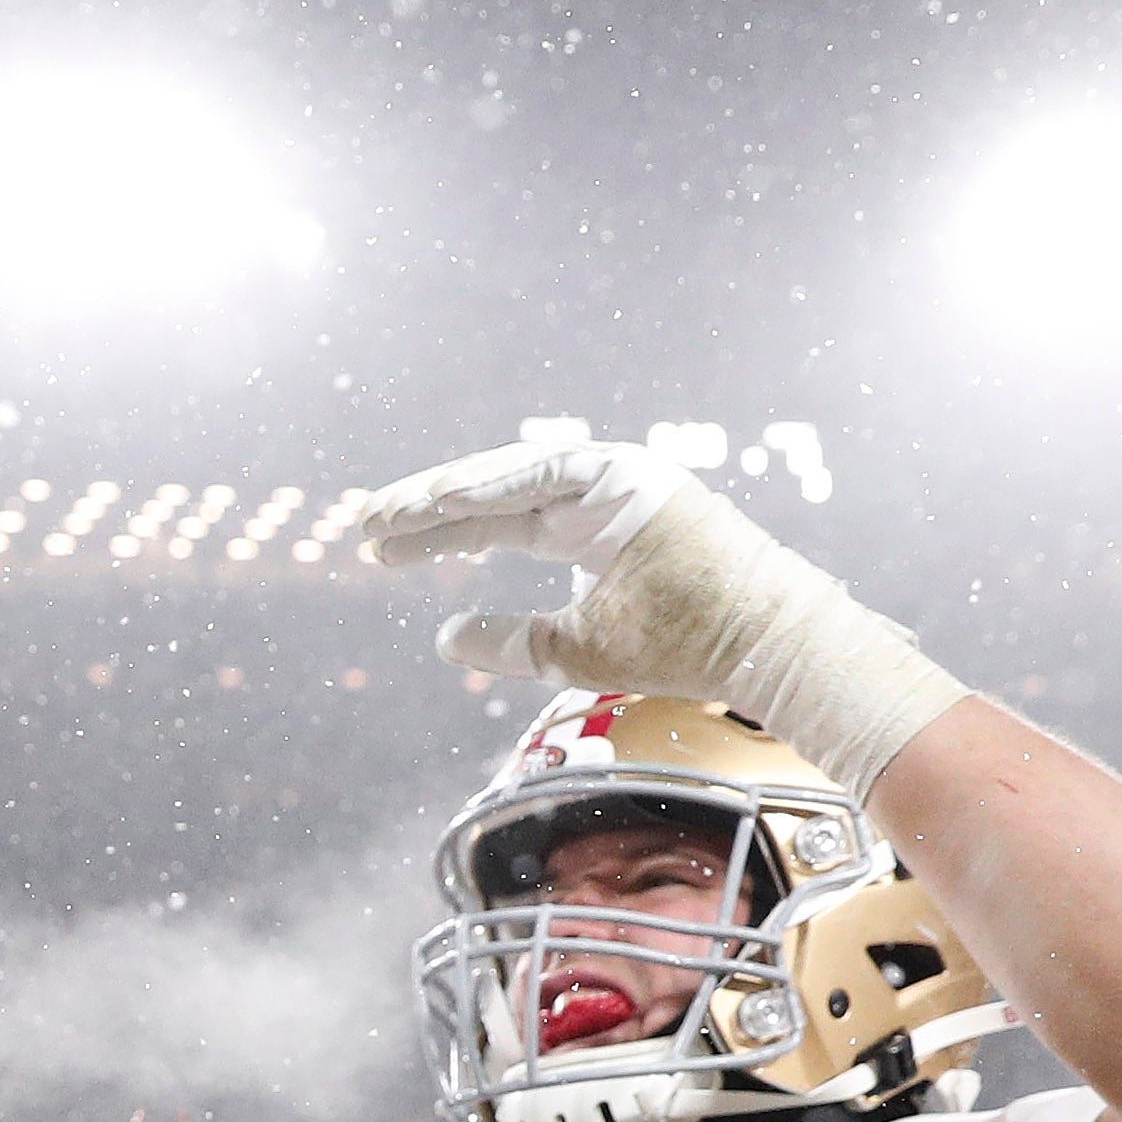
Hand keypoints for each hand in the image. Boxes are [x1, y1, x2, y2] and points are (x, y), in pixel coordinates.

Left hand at [356, 433, 964, 798]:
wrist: (758, 644)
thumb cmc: (681, 649)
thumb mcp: (575, 653)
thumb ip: (510, 642)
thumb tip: (443, 637)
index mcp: (584, 531)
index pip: (493, 523)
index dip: (435, 532)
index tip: (379, 543)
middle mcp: (594, 498)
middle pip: (491, 493)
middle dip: (424, 508)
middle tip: (363, 523)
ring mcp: (614, 480)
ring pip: (510, 476)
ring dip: (447, 493)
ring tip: (387, 512)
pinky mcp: (631, 475)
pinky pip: (548, 469)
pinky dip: (495, 483)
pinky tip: (441, 499)